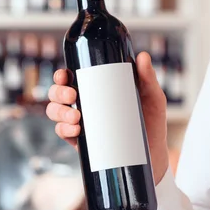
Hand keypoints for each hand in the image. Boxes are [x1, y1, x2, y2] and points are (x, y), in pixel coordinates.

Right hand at [46, 52, 169, 183]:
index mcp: (96, 89)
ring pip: (56, 113)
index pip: (71, 78)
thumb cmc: (151, 122)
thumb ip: (148, 78)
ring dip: (59, 112)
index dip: (61, 75)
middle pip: (58, 94)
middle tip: (72, 95)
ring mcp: (81, 123)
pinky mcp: (82, 142)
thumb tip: (143, 56)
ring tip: (76, 116)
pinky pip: (63, 133)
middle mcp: (84, 104)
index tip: (64, 75)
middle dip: (58, 93)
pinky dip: (64, 130)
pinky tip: (75, 131)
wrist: (153, 154)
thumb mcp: (152, 98)